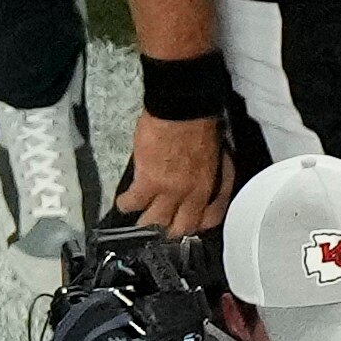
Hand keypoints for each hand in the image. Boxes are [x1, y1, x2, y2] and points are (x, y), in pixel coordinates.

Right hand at [119, 112, 232, 234]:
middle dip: (171, 231)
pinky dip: (127, 204)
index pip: (209, 219)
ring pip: (155, 221)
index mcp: (209, 187)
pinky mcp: (147, 181)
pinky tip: (124, 203)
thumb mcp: (216, 155)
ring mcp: (168, 191)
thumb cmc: (199, 123)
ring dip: (146, 224)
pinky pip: (134, 202)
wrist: (182, 109)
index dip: (198, 225)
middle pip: (181, 228)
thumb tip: (207, 181)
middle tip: (162, 229)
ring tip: (140, 223)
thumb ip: (211, 173)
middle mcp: (190, 195)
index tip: (189, 224)